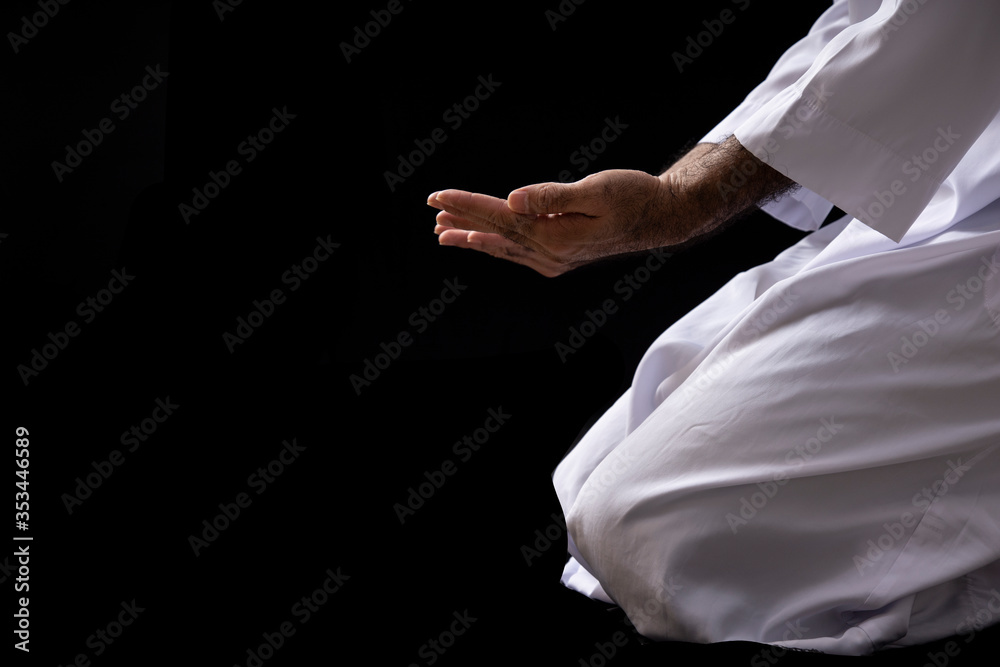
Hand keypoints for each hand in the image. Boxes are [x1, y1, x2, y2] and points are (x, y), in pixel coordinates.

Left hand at [428, 169, 667, 277]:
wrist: (661, 218)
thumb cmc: (634, 196)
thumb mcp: (596, 190)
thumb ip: (552, 197)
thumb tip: (512, 199)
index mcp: (556, 237)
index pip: (501, 217)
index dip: (467, 205)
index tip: (438, 195)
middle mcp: (551, 255)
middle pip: (496, 234)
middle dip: (461, 220)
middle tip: (432, 211)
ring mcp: (555, 260)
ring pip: (503, 246)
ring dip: (472, 236)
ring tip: (443, 231)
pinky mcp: (560, 257)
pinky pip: (517, 251)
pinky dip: (495, 245)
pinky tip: (482, 240)